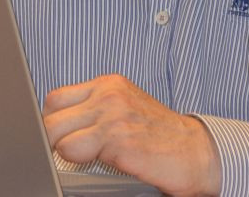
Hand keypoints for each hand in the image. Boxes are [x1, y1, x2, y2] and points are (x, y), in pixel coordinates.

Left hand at [43, 74, 221, 196]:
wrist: (196, 153)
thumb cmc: (160, 135)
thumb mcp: (124, 108)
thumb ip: (95, 109)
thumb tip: (58, 123)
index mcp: (108, 85)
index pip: (56, 97)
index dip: (52, 120)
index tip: (58, 135)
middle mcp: (108, 96)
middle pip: (52, 116)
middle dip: (53, 138)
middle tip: (67, 152)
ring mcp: (112, 117)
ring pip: (57, 135)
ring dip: (66, 152)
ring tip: (86, 158)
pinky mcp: (117, 141)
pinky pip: (75, 152)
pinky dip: (80, 162)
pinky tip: (100, 163)